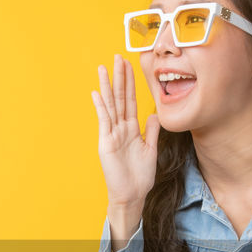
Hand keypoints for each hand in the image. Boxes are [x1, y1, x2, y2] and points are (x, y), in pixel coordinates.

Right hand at [91, 54, 159, 207]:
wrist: (132, 195)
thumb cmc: (139, 176)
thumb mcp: (150, 149)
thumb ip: (151, 131)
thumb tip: (154, 115)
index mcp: (131, 128)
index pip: (131, 100)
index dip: (131, 83)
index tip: (130, 65)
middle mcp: (120, 128)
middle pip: (120, 98)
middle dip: (120, 77)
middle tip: (118, 57)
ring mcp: (112, 134)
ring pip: (111, 105)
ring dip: (108, 86)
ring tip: (104, 68)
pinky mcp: (106, 142)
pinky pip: (104, 121)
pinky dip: (101, 107)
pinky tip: (97, 93)